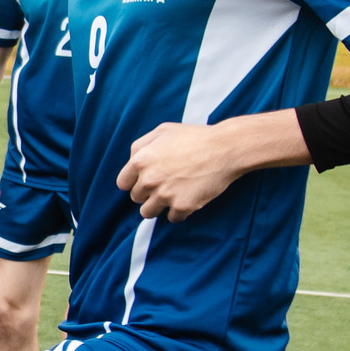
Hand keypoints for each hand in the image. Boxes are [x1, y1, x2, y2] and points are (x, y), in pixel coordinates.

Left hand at [116, 114, 305, 219]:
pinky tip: (187, 200)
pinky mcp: (183, 207)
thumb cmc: (195, 137)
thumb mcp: (162, 131)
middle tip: (165, 185)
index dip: (134, 183)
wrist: (226, 148)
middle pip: (136, 198)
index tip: (146, 181)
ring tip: (172, 196)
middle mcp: (149, 180)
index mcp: (140, 161)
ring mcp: (165, 195)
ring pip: (148, 213)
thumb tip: (131, 161)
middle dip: (148, 193)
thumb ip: (141, 146)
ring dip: (158, 206)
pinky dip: (178, 212)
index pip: (123, 184)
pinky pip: (172, 218)